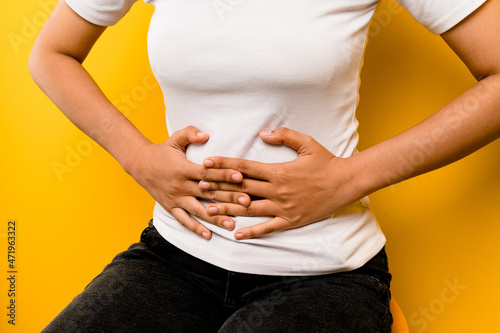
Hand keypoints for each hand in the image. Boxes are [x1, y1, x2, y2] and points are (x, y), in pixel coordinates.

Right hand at [127, 126, 250, 239]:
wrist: (140, 164)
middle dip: (228, 198)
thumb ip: (190, 133)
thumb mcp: (174, 139)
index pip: (207, 173)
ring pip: (198, 210)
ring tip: (232, 225)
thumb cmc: (162, 151)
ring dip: (215, 218)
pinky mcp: (171, 207)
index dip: (224, 174)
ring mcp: (175, 198)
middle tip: (247, 202)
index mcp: (183, 169)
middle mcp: (180, 186)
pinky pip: (184, 220)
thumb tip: (206, 135)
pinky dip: (195, 228)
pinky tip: (209, 235)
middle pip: (208, 193)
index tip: (240, 177)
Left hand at [200, 128, 361, 239]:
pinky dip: (252, 232)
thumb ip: (283, 136)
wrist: (347, 182)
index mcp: (278, 170)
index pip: (244, 167)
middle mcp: (277, 190)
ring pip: (250, 209)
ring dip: (228, 209)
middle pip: (241, 189)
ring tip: (209, 210)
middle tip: (199, 186)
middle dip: (219, 187)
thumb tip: (262, 134)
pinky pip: (268, 227)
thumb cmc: (327, 161)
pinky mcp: (291, 220)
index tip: (207, 163)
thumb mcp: (307, 143)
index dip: (224, 165)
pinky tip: (236, 234)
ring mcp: (283, 207)